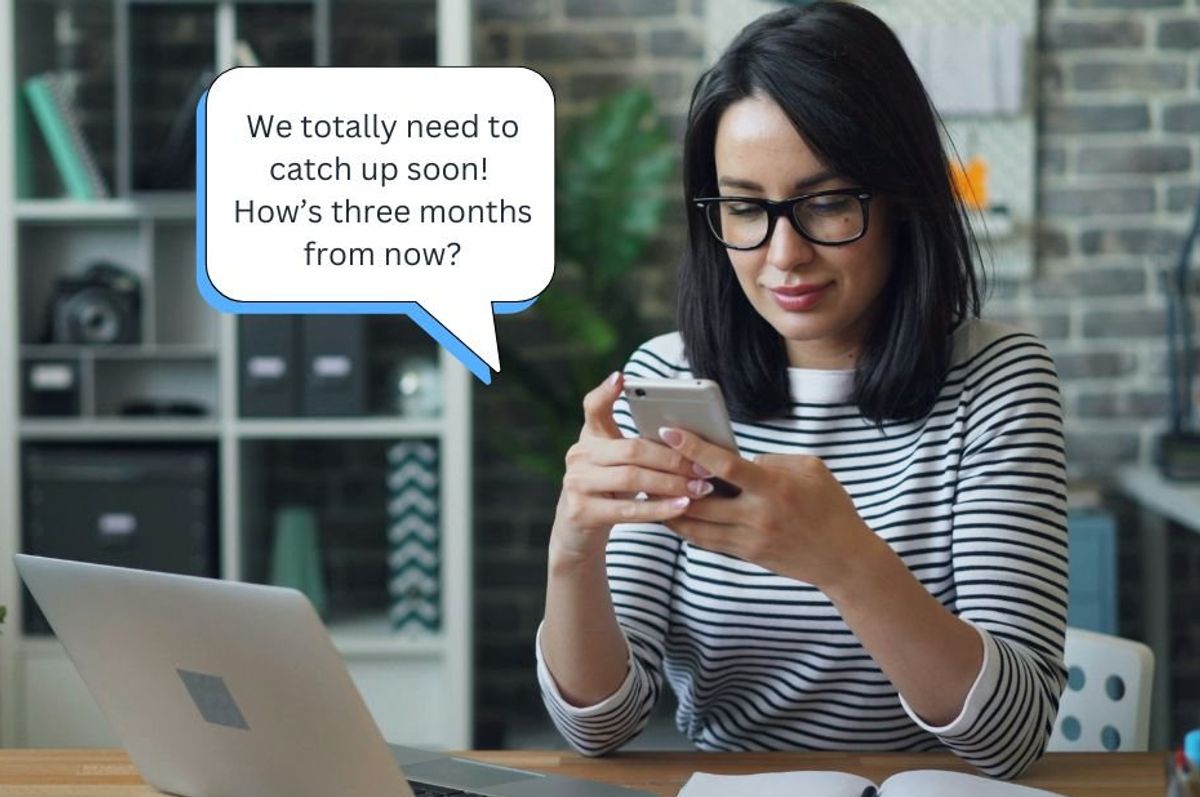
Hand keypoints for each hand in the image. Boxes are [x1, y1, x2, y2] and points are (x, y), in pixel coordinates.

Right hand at [548, 373, 711, 565]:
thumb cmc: (608, 490)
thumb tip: (686, 438)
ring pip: (632, 478)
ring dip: (672, 484)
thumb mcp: (616, 463)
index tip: (622, 377)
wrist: (576, 531)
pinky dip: (660, 508)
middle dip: (672, 458)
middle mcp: (579, 456)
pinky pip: (629, 510)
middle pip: (631, 449)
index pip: (593, 407)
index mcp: (590, 437)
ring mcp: (577, 483)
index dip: (606, 392)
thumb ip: (638, 446)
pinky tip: (683, 506)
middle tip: (704, 466)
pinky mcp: (582, 511)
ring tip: (701, 488)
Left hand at [657, 426, 874, 589]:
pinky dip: (685, 526)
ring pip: (696, 524)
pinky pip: (706, 540)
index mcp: (774, 488)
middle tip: (646, 460)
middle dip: (670, 480)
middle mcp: (757, 515)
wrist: (843, 558)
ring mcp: (749, 539)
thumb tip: (738, 459)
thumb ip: (772, 460)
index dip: (694, 448)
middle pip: (700, 498)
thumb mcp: (810, 470)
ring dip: (669, 506)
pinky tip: (670, 512)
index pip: (725, 466)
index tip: (670, 431)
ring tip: (648, 488)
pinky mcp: (746, 554)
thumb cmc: (830, 506)